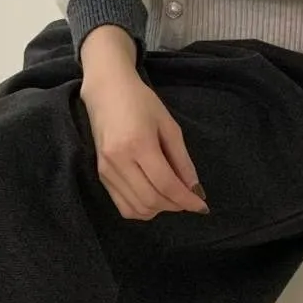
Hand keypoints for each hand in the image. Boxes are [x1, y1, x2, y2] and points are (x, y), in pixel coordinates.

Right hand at [80, 26, 207, 221]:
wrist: (106, 92)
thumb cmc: (141, 103)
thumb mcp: (169, 126)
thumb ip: (182, 160)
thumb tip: (195, 190)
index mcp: (139, 144)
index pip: (166, 184)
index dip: (186, 199)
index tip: (201, 206)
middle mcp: (119, 161)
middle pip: (151, 200)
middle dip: (175, 206)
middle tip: (188, 199)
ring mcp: (106, 170)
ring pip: (136, 208)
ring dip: (159, 210)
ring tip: (171, 197)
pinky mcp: (101, 175)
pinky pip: (123, 206)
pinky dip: (142, 209)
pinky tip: (153, 198)